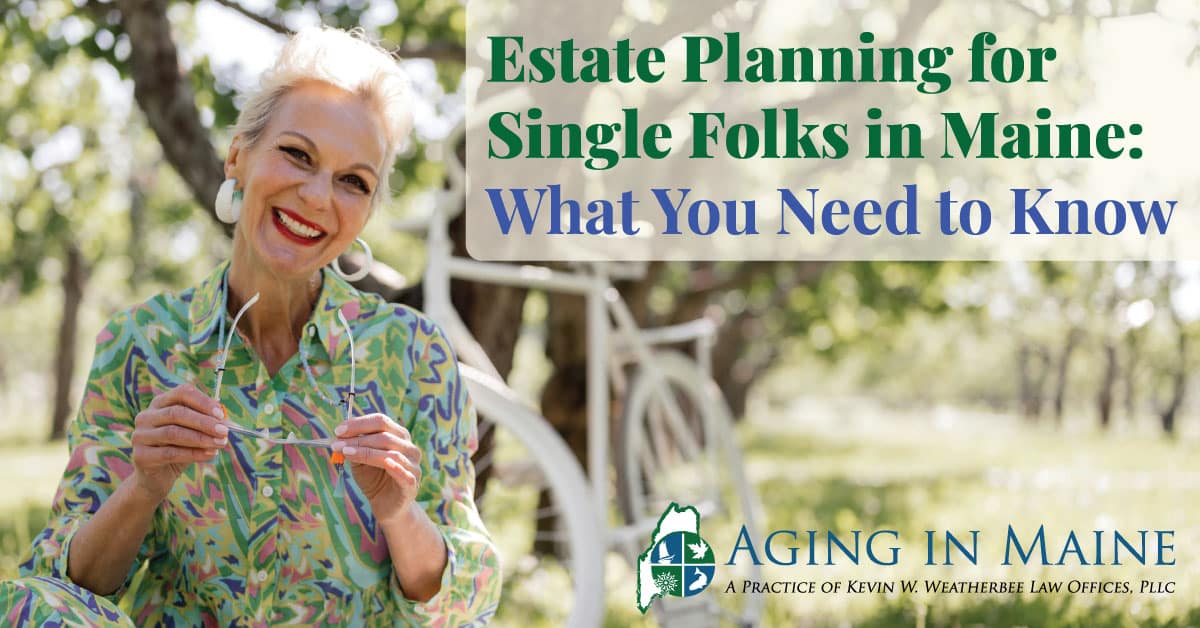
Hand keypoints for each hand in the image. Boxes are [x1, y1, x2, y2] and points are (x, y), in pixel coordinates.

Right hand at [130, 383, 228, 501]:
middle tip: (224, 431)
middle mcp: (146, 416)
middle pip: (177, 413)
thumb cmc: (179, 448)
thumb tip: (226, 418)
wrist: (158, 477)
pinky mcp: (141, 456)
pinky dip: (194, 453)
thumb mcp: (194, 431)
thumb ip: (207, 422)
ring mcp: (140, 436)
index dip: (202, 401)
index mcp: (160, 403)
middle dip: (204, 422)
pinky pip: (170, 453)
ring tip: (220, 443)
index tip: (221, 414)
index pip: (181, 393)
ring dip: (201, 438)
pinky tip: (210, 455)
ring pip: (173, 433)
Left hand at [333, 413, 422, 522]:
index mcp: (399, 437)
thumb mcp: (360, 461)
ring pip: (391, 454)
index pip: (381, 421)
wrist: (387, 507)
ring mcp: (413, 466)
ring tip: (346, 453)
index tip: (338, 430)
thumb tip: (338, 437)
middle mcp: (410, 448)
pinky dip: (393, 467)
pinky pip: (403, 473)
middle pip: (385, 436)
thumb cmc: (375, 480)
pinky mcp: (412, 484)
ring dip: (366, 451)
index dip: (359, 424)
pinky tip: (384, 463)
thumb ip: (353, 448)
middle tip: (337, 444)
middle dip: (358, 439)